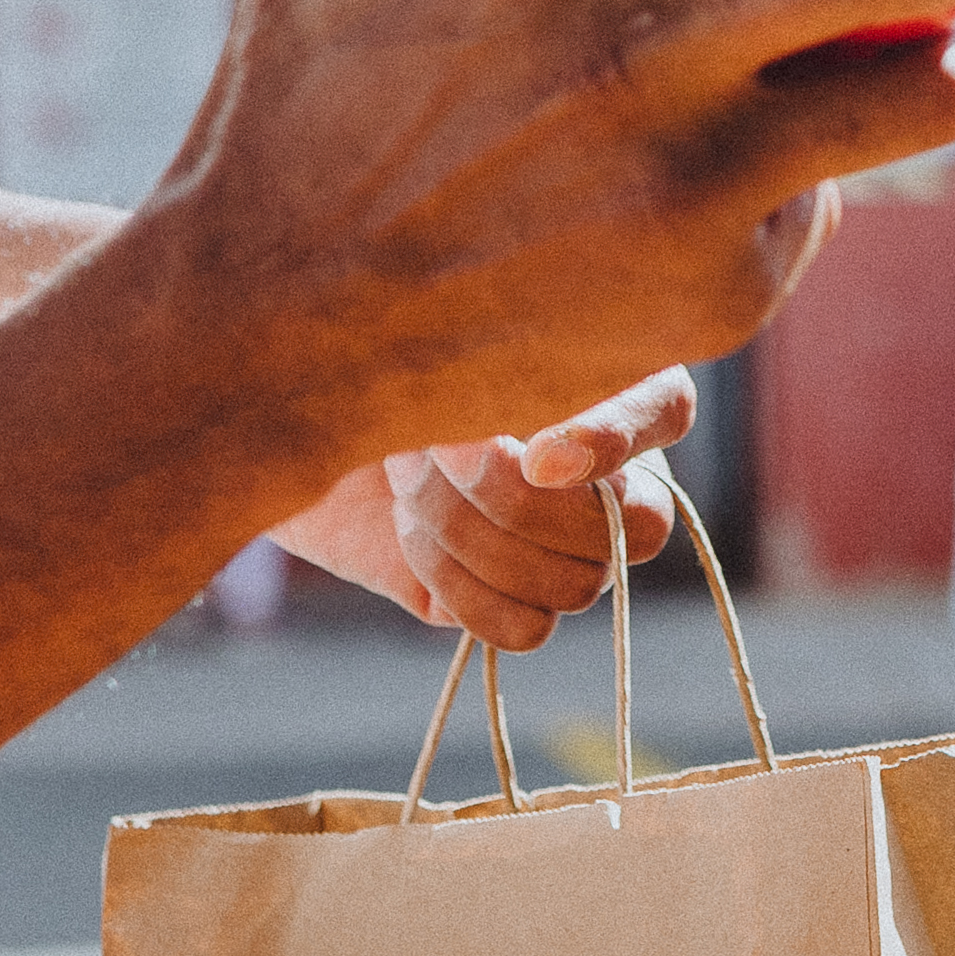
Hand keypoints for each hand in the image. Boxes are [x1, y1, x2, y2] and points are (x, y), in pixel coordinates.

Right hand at [152, 0, 954, 473]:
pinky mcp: (723, 286)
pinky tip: (772, 160)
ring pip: (922, 93)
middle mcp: (651, 42)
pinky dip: (817, 171)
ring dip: (952, 55)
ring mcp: (698, 174)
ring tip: (943, 39)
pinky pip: (826, 201)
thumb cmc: (292, 91)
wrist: (275, 324)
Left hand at [275, 365, 709, 649]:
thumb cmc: (365, 347)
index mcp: (609, 382)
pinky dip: (463, 587)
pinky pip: (526, 628)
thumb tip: (519, 449)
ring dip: (473, 534)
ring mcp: (566, 547)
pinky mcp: (513, 600)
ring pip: (576, 584)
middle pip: (638, 526)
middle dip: (520, 499)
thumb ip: (480, 359)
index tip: (535, 448)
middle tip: (432, 453)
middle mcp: (607, 476)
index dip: (617, 438)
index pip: (666, 412)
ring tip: (406, 481)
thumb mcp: (421, 327)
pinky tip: (410, 534)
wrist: (287, 407)